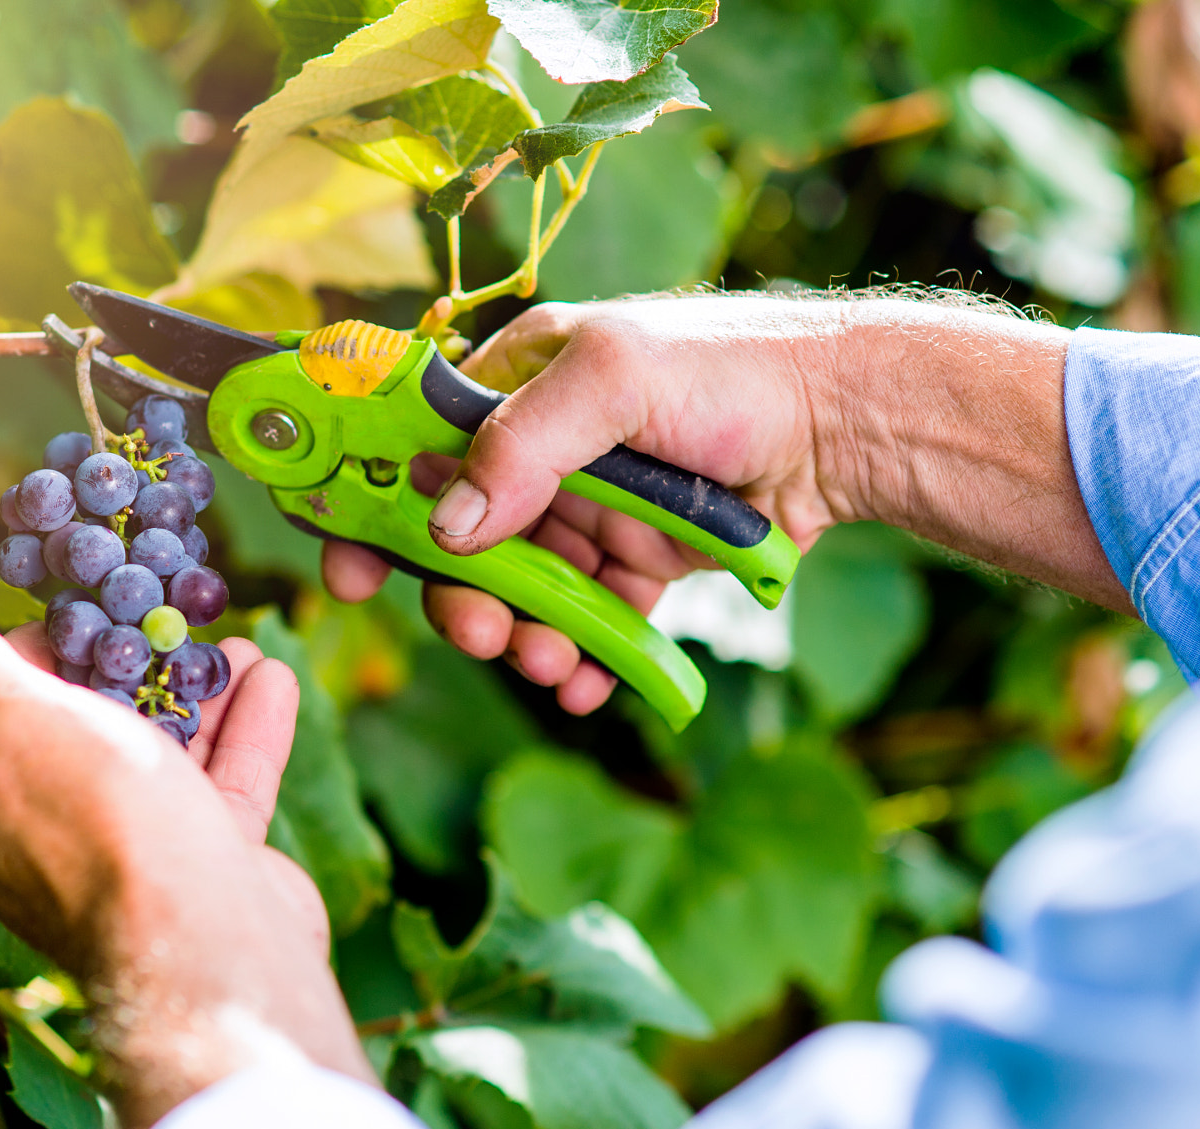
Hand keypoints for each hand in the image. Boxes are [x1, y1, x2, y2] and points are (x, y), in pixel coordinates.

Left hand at [0, 597, 371, 1128]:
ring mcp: (130, 856)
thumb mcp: (13, 722)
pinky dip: (243, 731)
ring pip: (160, 755)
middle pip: (82, 730)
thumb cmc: (101, 828)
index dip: (26, 652)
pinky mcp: (201, 871)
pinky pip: (221, 786)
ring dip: (195, 693)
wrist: (209, 953)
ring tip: (227, 641)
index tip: (72, 607)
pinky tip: (270, 680)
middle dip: (125, 668)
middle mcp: (47, 836)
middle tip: (159, 614)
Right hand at [324, 293, 1124, 712]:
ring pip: (521, 592)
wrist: (848, 427)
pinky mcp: (636, 563)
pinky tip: (587, 682)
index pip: (415, 449)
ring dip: (521, 636)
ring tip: (551, 663)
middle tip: (482, 634)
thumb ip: (527, 443)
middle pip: (462, 542)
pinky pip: (586, 622)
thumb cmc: (734, 375)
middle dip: (461, 598)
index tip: (351, 575)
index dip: (372, 511)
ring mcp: (588, 511)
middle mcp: (544, 451)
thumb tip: (451, 525)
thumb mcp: (619, 379)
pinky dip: (578, 658)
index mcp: (518, 384)